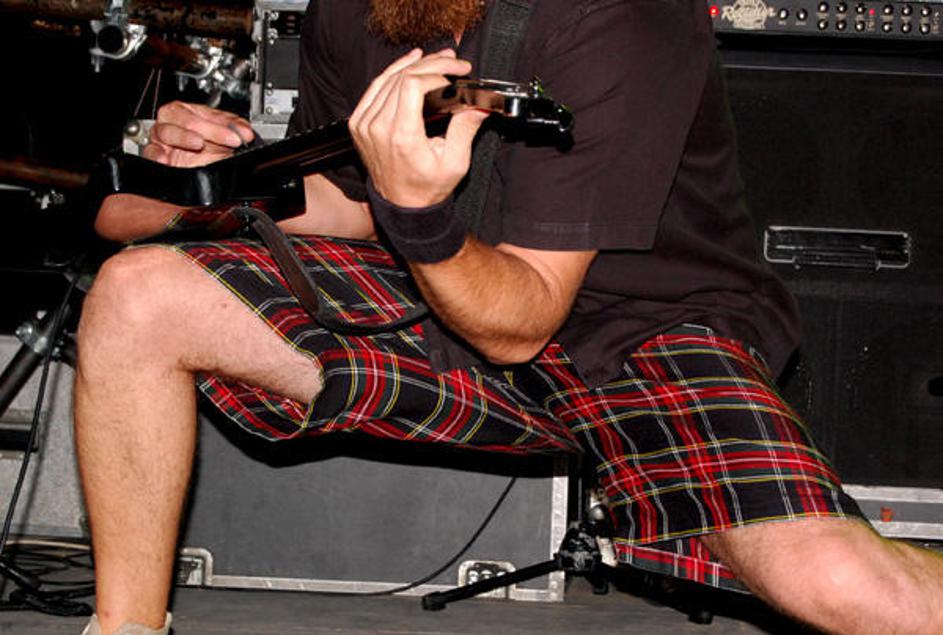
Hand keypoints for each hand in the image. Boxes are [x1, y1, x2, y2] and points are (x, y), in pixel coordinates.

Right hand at [141, 102, 254, 167]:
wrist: (198, 176)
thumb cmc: (208, 152)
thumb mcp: (225, 140)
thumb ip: (235, 131)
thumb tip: (246, 132)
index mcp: (190, 113)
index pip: (206, 112)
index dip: (224, 123)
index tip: (241, 135)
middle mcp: (174, 123)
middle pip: (184, 117)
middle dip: (209, 128)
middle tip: (229, 140)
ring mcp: (163, 139)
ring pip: (166, 131)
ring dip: (183, 136)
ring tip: (198, 143)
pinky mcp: (156, 156)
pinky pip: (151, 152)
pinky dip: (157, 155)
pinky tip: (167, 159)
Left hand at [349, 48, 488, 207]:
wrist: (403, 206)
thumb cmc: (428, 188)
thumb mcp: (455, 162)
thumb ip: (465, 129)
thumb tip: (479, 105)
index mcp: (401, 136)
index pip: (413, 85)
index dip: (437, 73)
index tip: (456, 75)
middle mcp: (378, 127)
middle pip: (402, 77)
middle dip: (430, 64)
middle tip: (453, 62)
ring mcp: (364, 124)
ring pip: (387, 78)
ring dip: (413, 64)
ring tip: (436, 58)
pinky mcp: (359, 123)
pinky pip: (375, 89)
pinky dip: (392, 73)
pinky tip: (408, 64)